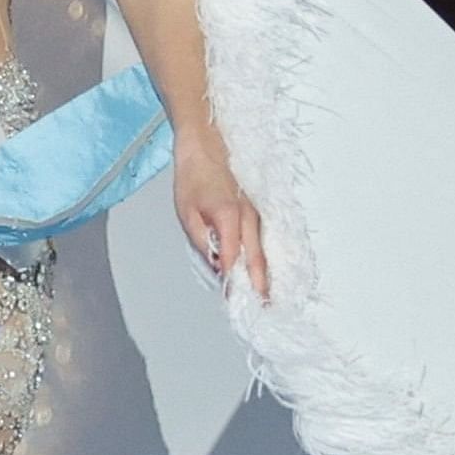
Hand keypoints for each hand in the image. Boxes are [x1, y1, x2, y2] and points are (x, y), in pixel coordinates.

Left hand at [173, 126, 269, 301]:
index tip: (236, 304)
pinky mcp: (259, 213)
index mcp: (229, 217)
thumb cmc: (194, 175)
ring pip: (265, 252)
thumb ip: (200, 240)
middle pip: (257, 260)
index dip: (235, 283)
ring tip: (268, 301)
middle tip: (261, 311)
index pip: (233, 259)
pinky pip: (265, 241)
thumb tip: (215, 266)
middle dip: (258, 287)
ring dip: (266, 276)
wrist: (207, 144)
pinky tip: (267, 274)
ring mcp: (258, 215)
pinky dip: (266, 260)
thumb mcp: (186, 210)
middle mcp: (250, 218)